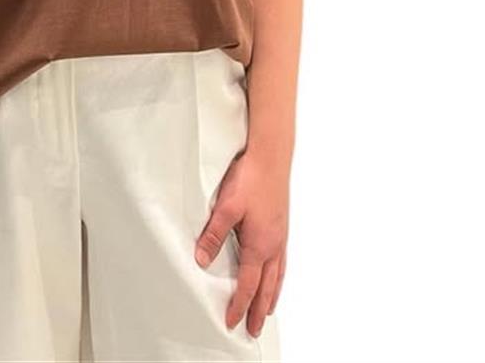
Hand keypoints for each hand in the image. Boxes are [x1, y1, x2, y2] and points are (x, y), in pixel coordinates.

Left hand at [194, 145, 289, 336]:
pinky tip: (276, 274)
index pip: (248, 285)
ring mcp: (280, 236)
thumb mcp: (226, 207)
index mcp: (259, 245)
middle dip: (259, 310)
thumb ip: (213, 234)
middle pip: (267, 287)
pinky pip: (282, 261)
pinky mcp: (282, 226)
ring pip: (277, 276)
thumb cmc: (251, 178)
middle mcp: (273, 246)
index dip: (239, 305)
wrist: (272, 156)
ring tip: (268, 311)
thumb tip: (202, 259)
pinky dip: (279, 276)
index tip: (232, 322)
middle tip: (254, 329)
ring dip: (272, 296)